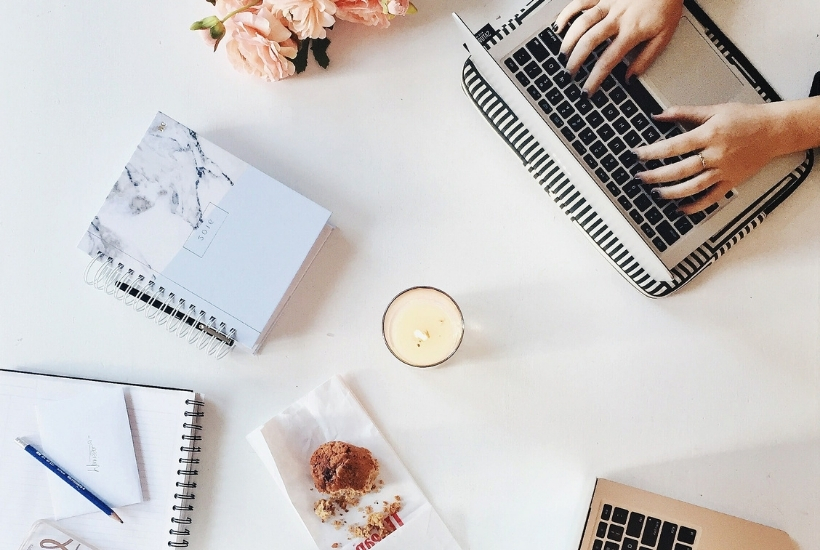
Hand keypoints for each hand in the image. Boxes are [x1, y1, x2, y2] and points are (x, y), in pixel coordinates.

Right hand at [554, 0, 682, 93]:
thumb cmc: (667, 6)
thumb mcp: (664, 36)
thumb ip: (646, 58)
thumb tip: (631, 78)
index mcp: (632, 31)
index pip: (608, 60)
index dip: (595, 78)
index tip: (586, 91)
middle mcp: (617, 17)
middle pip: (590, 42)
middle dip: (576, 61)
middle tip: (570, 74)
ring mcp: (608, 3)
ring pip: (581, 23)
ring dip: (569, 41)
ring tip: (563, 56)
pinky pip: (580, 2)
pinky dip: (566, 14)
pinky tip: (559, 27)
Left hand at [634, 103, 782, 213]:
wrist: (775, 130)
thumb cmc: (746, 118)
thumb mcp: (714, 110)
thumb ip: (684, 113)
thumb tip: (658, 114)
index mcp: (709, 135)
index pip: (674, 146)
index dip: (653, 152)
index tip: (638, 155)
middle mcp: (716, 154)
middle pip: (680, 170)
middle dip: (656, 175)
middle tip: (641, 178)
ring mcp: (724, 170)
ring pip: (694, 186)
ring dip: (672, 192)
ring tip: (656, 193)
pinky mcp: (732, 181)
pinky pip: (712, 197)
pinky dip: (696, 206)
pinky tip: (682, 209)